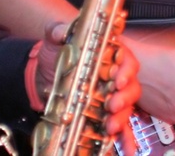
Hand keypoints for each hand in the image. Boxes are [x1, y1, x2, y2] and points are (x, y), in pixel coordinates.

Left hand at [34, 23, 141, 153]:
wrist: (44, 72)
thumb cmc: (56, 51)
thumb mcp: (55, 37)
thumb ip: (58, 31)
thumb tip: (60, 32)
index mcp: (110, 54)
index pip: (126, 60)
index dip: (125, 70)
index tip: (117, 80)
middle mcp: (115, 75)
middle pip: (131, 86)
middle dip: (124, 97)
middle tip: (112, 105)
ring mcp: (111, 95)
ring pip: (127, 107)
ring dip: (121, 118)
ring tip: (110, 126)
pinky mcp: (105, 112)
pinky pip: (120, 126)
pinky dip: (124, 138)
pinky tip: (127, 149)